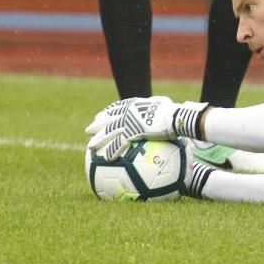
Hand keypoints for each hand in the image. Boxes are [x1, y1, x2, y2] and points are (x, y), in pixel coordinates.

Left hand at [86, 96, 208, 160]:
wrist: (174, 117)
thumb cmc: (172, 112)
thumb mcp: (163, 105)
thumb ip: (157, 107)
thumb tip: (162, 108)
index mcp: (133, 104)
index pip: (116, 108)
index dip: (107, 113)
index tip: (99, 117)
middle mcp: (127, 112)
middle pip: (108, 119)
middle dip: (97, 125)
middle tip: (88, 130)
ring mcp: (128, 121)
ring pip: (109, 132)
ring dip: (98, 140)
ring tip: (91, 147)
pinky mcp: (132, 131)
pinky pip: (119, 143)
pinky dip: (112, 151)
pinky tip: (107, 158)